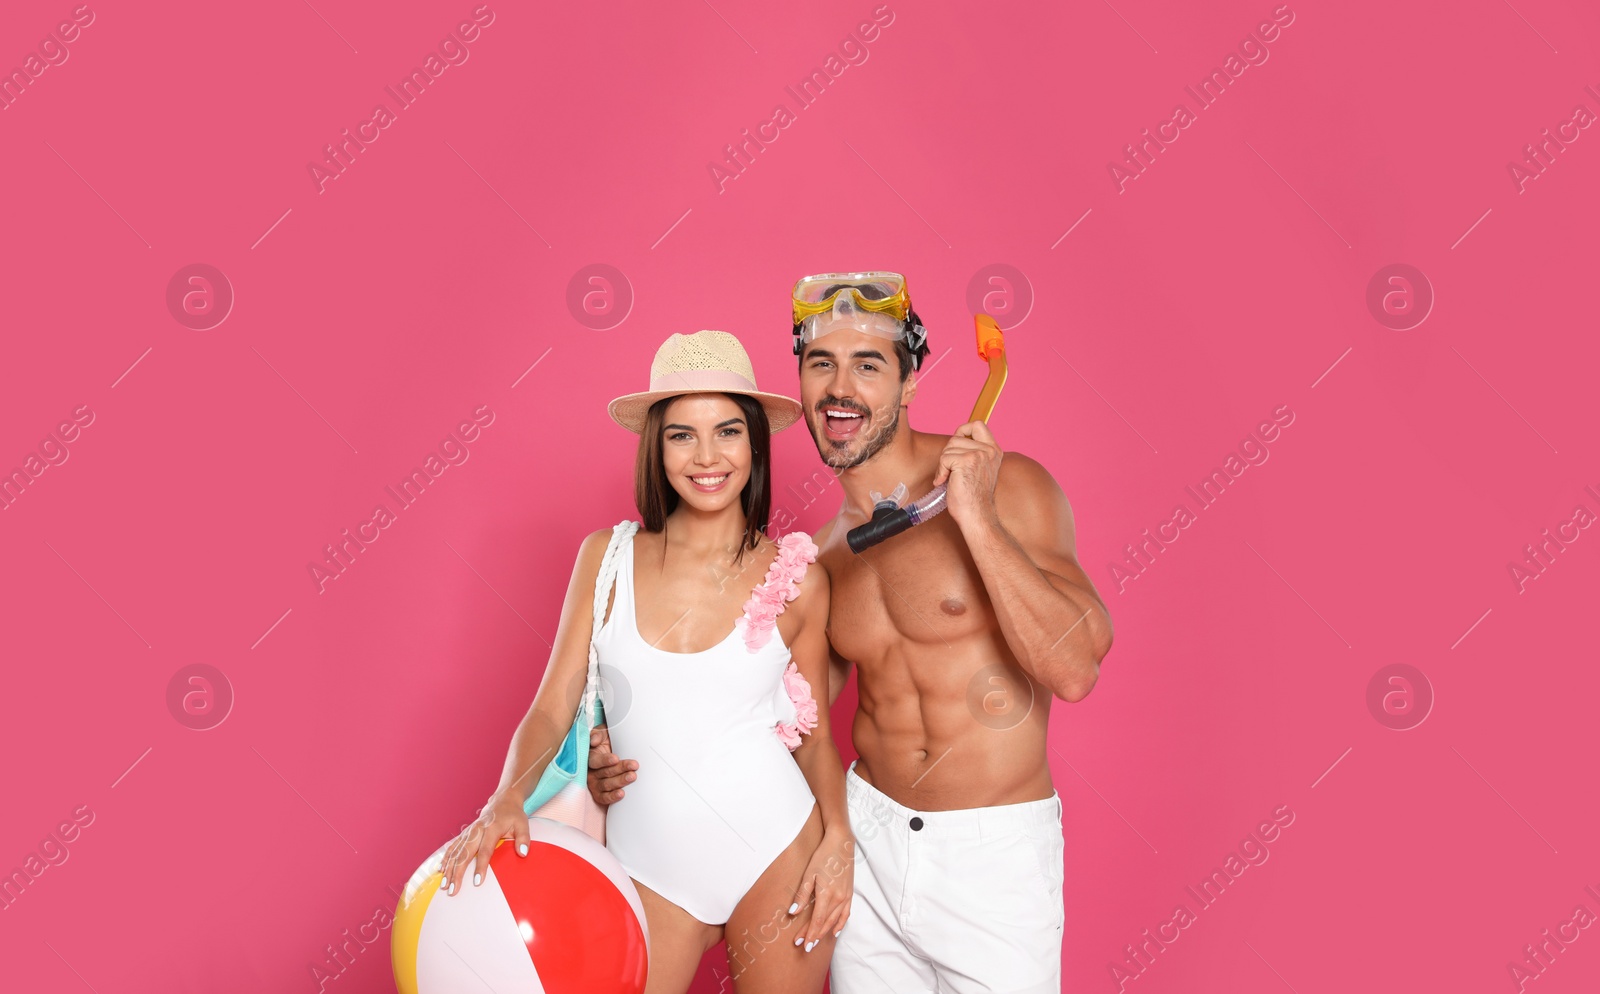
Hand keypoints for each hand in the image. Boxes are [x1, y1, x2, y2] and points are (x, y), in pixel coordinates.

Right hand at [438, 791, 528, 896]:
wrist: (502, 801)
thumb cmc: (513, 815)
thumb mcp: (523, 824)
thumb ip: (524, 839)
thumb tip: (523, 853)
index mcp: (492, 828)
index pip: (485, 850)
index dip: (481, 866)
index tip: (477, 882)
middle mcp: (477, 830)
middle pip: (465, 853)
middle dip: (457, 872)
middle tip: (453, 890)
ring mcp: (469, 832)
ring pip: (456, 851)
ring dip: (449, 869)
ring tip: (444, 885)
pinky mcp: (465, 834)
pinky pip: (452, 847)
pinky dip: (446, 858)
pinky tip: (440, 870)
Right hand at [587, 724, 635, 804]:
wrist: (615, 748)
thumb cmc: (607, 741)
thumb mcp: (602, 733)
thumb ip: (597, 734)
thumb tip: (594, 741)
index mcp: (590, 757)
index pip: (594, 761)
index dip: (604, 760)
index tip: (616, 758)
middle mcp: (591, 771)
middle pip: (604, 773)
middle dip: (620, 769)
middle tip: (633, 766)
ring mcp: (595, 783)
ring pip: (606, 785)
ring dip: (619, 781)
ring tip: (632, 777)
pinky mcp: (600, 793)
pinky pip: (603, 797)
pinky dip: (612, 797)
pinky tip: (622, 794)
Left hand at [787, 827, 853, 949]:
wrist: (841, 843)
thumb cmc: (823, 856)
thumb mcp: (809, 874)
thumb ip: (802, 895)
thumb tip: (793, 912)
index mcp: (826, 894)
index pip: (817, 921)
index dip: (809, 934)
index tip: (801, 944)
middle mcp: (838, 899)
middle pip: (825, 923)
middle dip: (814, 936)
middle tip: (804, 947)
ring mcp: (846, 897)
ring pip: (835, 921)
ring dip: (825, 933)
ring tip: (815, 941)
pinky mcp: (850, 894)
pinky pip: (846, 914)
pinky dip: (840, 925)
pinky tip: (835, 932)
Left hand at [932, 421, 1003, 528]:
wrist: (976, 514)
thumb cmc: (973, 496)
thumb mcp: (979, 468)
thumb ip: (973, 452)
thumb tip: (955, 439)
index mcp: (994, 451)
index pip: (978, 425)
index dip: (963, 430)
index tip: (956, 446)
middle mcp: (989, 450)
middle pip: (957, 436)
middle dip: (948, 452)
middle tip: (950, 469)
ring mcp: (979, 454)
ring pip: (949, 447)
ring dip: (944, 464)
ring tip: (950, 479)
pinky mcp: (967, 461)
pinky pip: (944, 458)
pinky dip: (941, 471)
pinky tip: (945, 482)